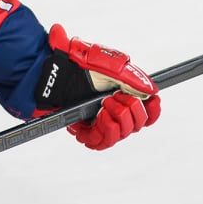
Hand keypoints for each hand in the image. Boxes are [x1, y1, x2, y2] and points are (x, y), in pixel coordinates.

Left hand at [31, 23, 159, 150]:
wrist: (49, 70)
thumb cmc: (73, 61)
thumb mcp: (107, 63)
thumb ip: (132, 77)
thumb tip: (152, 90)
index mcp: (122, 92)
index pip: (148, 110)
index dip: (153, 109)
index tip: (152, 101)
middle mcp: (113, 108)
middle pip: (138, 124)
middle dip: (132, 111)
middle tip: (116, 97)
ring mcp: (99, 120)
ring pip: (122, 134)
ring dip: (118, 120)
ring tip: (105, 105)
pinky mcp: (84, 130)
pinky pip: (102, 142)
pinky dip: (105, 130)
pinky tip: (99, 117)